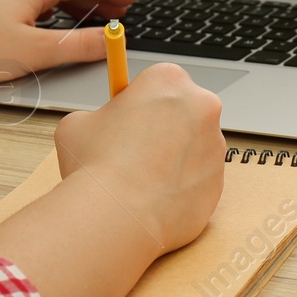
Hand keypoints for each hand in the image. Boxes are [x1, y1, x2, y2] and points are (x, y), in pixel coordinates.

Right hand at [54, 64, 224, 253]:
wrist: (117, 217)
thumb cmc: (96, 166)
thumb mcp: (78, 124)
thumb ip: (99, 117)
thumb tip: (102, 127)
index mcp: (169, 80)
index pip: (158, 82)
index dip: (139, 102)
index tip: (128, 118)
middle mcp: (201, 106)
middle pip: (183, 110)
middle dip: (162, 127)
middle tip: (132, 151)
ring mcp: (215, 146)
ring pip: (193, 147)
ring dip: (173, 158)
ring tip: (139, 180)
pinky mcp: (218, 182)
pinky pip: (197, 180)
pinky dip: (180, 188)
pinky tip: (153, 199)